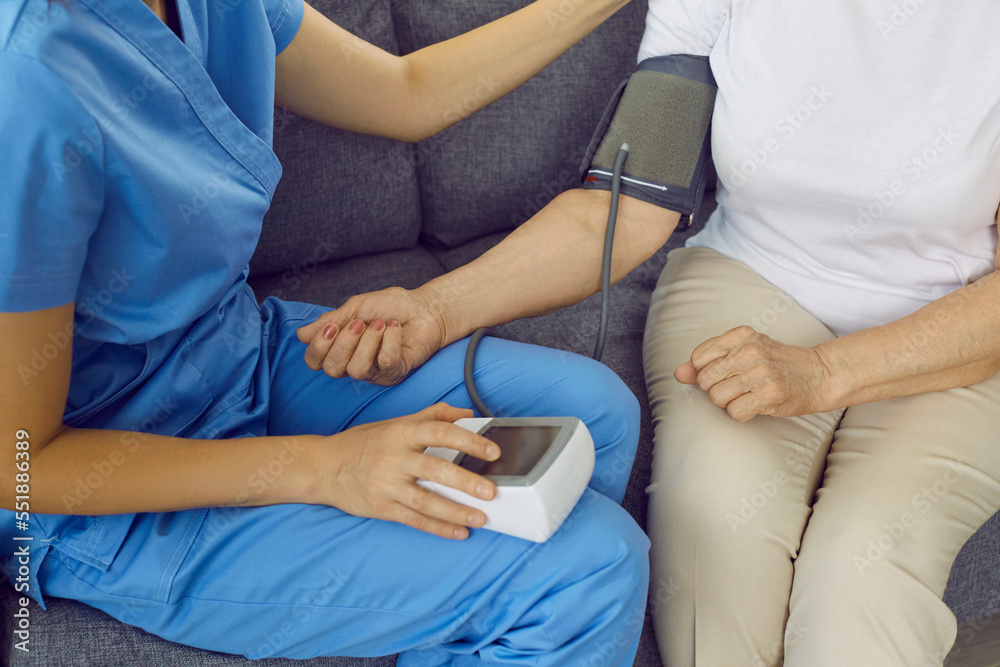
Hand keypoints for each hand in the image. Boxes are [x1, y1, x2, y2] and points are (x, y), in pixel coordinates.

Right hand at [296, 286, 447, 385]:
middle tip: (361, 323)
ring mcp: (375, 371)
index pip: (315, 361)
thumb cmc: (391, 306)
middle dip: (344, 343)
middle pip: (332, 369)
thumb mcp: (355, 308)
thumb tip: (300, 335)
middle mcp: (354, 363)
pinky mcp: (396, 372)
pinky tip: (395, 328)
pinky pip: (384, 363)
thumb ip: (330, 321)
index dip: (318, 347)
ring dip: (368, 341)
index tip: (332, 326)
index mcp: (340, 348)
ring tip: (382, 324)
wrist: (424, 307)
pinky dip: (389, 341)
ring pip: (357, 370)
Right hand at [316, 403, 499, 538]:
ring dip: (455, 512)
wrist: (324, 467)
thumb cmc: (364, 443)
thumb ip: (432, 416)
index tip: (492, 451)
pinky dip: (438, 528)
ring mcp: (386, 485)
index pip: (440, 432)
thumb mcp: (395, 423)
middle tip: (491, 491)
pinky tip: (459, 532)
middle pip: (435, 470)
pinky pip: (413, 519)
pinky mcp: (381, 508)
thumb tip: (466, 412)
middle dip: (465, 482)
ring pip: (426, 501)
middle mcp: (394, 458)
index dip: (468, 441)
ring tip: (481, 518)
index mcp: (401, 433)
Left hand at [674, 326, 834, 421]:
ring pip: (717, 398)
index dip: (705, 371)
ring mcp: (761, 373)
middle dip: (715, 389)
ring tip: (747, 394)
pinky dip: (741, 413)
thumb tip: (678, 373)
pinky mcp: (770, 395)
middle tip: (737, 386)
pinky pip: (734, 412)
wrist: (819, 374)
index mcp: (740, 335)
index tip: (724, 373)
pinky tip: (755, 404)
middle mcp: (750, 351)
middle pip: (705, 381)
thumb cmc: (775, 363)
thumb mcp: (742, 352)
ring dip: (729, 402)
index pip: (698, 358)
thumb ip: (707, 360)